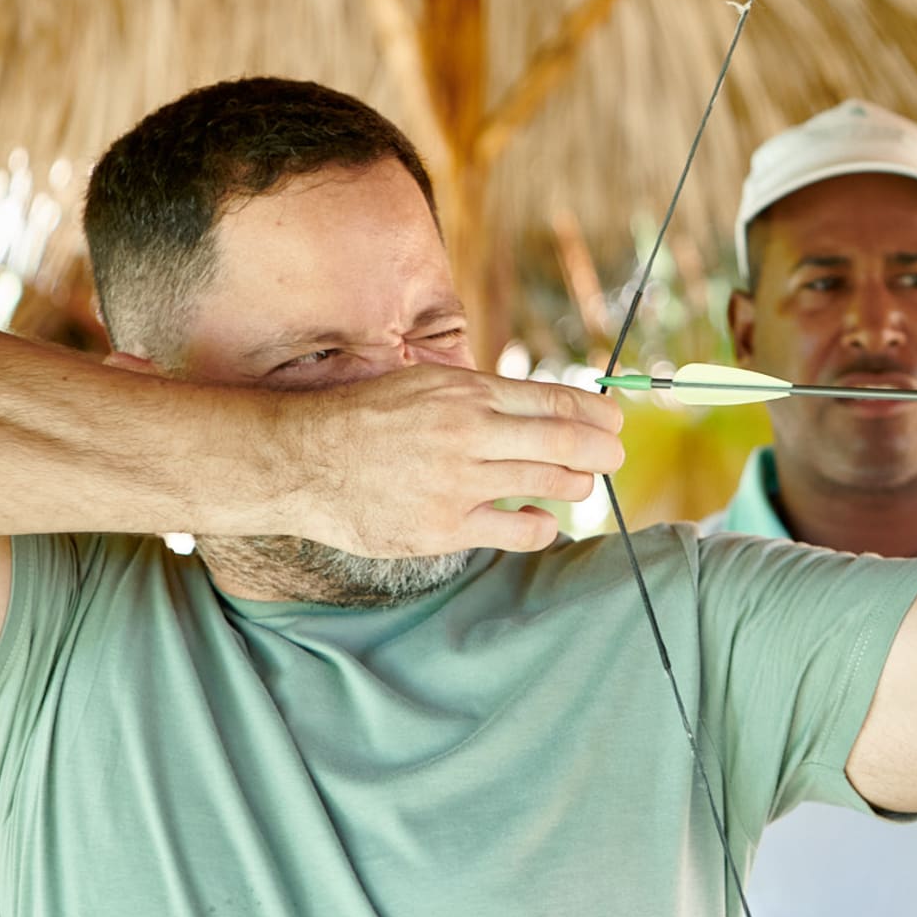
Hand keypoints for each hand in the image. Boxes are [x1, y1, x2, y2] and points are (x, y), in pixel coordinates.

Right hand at [277, 365, 624, 555]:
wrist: (303, 460)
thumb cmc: (365, 419)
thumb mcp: (423, 384)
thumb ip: (479, 396)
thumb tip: (539, 407)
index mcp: (466, 392)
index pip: (553, 402)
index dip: (595, 415)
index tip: (613, 421)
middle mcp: (470, 433)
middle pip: (564, 443)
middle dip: (600, 451)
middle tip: (613, 456)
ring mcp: (459, 482)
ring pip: (548, 485)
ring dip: (575, 485)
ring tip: (579, 484)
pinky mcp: (445, 527)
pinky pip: (517, 531)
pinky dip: (540, 526)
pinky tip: (540, 520)